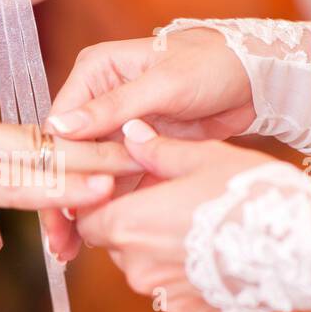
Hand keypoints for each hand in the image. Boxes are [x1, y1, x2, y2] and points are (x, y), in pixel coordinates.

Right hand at [0, 61, 139, 250]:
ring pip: (24, 152)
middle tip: (124, 158)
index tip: (64, 177)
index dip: (28, 160)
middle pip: (19, 133)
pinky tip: (92, 193)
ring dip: (80, 167)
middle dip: (77, 151)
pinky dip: (54, 186)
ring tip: (125, 177)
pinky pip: (7, 177)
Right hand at [42, 27, 257, 259]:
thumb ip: (112, 107)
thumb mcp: (163, 85)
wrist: (257, 75)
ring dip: (85, 210)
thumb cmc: (212, 63)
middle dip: (65, 197)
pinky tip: (103, 236)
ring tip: (71, 248)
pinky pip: (120, 181)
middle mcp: (100, 99)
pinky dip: (113, 207)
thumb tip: (61, 128)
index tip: (53, 203)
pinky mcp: (142, 147)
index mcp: (95, 72)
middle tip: (58, 240)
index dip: (55, 167)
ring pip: (93, 174)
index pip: (60, 125)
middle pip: (72, 156)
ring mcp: (120, 126)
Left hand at [74, 120, 275, 311]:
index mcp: (128, 225)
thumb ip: (158, 151)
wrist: (300, 244)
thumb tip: (131, 134)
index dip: (102, 208)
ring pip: (153, 274)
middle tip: (175, 207)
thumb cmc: (248, 192)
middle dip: (138, 229)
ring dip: (167, 256)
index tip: (126, 194)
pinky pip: (187, 296)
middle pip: (120, 248)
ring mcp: (169, 298)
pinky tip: (227, 259)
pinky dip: (198, 281)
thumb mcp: (202, 158)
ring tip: (208, 233)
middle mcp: (139, 269)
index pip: (89, 222)